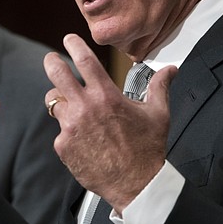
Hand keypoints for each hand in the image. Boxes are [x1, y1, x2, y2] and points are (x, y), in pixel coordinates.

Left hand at [44, 34, 176, 212]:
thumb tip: (170, 70)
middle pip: (57, 74)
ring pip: (54, 103)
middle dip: (52, 62)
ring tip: (71, 106)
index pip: (85, 60)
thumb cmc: (147, 150)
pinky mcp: (63, 146)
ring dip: (61, 101)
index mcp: (107, 96)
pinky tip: (82, 137)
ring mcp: (71, 127)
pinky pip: (60, 130)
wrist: (136, 184)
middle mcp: (85, 108)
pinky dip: (68, 130)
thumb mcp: (158, 114)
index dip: (74, 45)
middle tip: (52, 60)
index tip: (70, 39)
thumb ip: (160, 86)